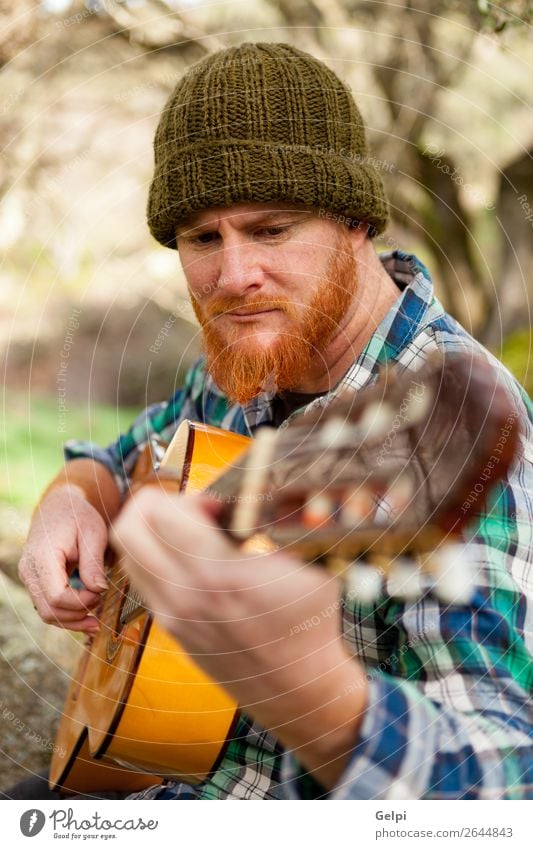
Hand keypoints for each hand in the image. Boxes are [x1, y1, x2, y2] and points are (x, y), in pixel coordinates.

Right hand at [18, 485, 108, 631]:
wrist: (58, 507)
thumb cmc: (77, 516)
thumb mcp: (92, 532)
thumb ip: (93, 562)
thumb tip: (98, 590)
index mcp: (42, 557)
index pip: (56, 596)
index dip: (81, 602)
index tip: (100, 593)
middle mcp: (30, 570)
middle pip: (49, 611)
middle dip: (77, 614)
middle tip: (100, 603)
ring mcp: (30, 578)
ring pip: (46, 614)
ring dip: (72, 621)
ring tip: (96, 621)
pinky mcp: (36, 582)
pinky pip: (48, 607)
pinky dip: (66, 615)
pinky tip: (86, 616)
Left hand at [110, 489, 368, 788]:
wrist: (296, 688)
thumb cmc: (310, 624)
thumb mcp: (306, 566)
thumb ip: (276, 527)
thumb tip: (255, 495)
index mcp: (219, 574)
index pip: (163, 515)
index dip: (189, 495)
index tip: (218, 503)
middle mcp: (184, 595)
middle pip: (127, 529)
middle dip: (156, 505)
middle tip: (192, 510)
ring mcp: (172, 615)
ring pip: (128, 554)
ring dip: (152, 532)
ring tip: (191, 533)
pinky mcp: (170, 628)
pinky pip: (143, 579)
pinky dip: (157, 558)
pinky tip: (194, 562)